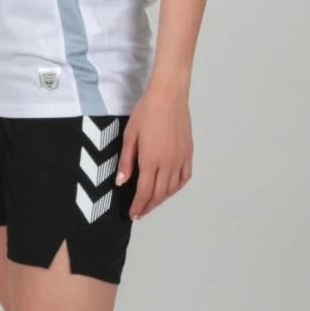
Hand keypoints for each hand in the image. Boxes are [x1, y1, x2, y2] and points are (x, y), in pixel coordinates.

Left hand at [116, 85, 192, 219]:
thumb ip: (126, 161)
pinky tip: (170, 189)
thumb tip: (122, 182)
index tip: (133, 214)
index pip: (145, 192)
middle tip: (140, 212)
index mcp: (151, 160)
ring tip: (152, 203)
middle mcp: (168, 163)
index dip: (138, 206)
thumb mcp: (130, 136)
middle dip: (149, 206)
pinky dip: (177, 187)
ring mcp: (180, 159)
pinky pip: (184, 177)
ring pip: (172, 188)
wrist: (169, 96)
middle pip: (159, 193)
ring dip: (162, 199)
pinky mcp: (188, 153)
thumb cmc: (145, 113)